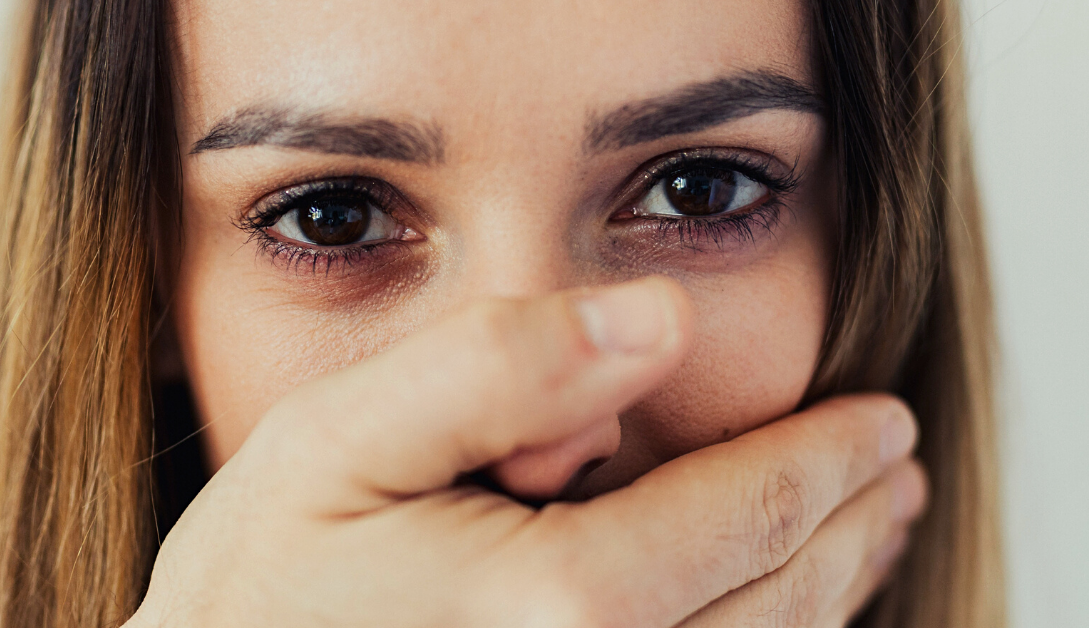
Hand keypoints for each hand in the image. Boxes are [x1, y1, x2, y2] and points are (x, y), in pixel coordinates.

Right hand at [127, 277, 925, 627]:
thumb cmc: (255, 592)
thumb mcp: (340, 442)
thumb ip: (496, 369)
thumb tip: (653, 320)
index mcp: (561, 605)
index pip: (749, 511)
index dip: (828, 456)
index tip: (880, 422)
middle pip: (785, 601)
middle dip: (852, 525)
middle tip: (891, 472)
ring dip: (833, 593)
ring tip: (864, 536)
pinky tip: (776, 616)